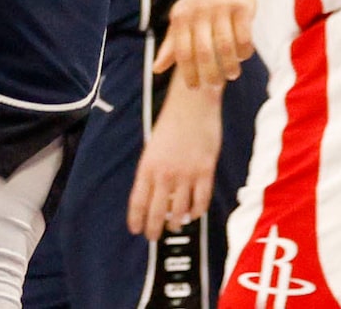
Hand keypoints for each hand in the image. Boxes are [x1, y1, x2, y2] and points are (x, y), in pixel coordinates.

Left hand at [129, 89, 222, 237]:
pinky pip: (201, 201)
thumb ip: (154, 171)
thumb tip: (157, 196)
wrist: (193, 105)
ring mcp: (186, 174)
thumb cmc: (172, 123)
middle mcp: (165, 174)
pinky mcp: (205, 172)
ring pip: (180, 211)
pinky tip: (194, 214)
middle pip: (157, 211)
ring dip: (177, 222)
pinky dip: (197, 211)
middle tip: (154, 236)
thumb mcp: (154, 147)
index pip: (138, 201)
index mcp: (148, 166)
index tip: (135, 230)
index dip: (136, 219)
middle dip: (154, 228)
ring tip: (175, 225)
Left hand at [154, 0, 257, 89]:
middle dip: (210, 74)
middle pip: (204, 52)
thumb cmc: (200, 7)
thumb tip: (156, 69)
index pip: (183, 52)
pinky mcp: (242, 7)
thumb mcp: (181, 21)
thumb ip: (171, 45)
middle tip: (215, 85)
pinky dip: (244, 52)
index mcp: (181, 17)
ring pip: (225, 46)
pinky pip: (244, 36)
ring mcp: (221, 8)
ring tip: (232, 74)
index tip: (194, 87)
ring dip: (229, 66)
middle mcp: (199, 12)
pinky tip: (243, 56)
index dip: (188, 73)